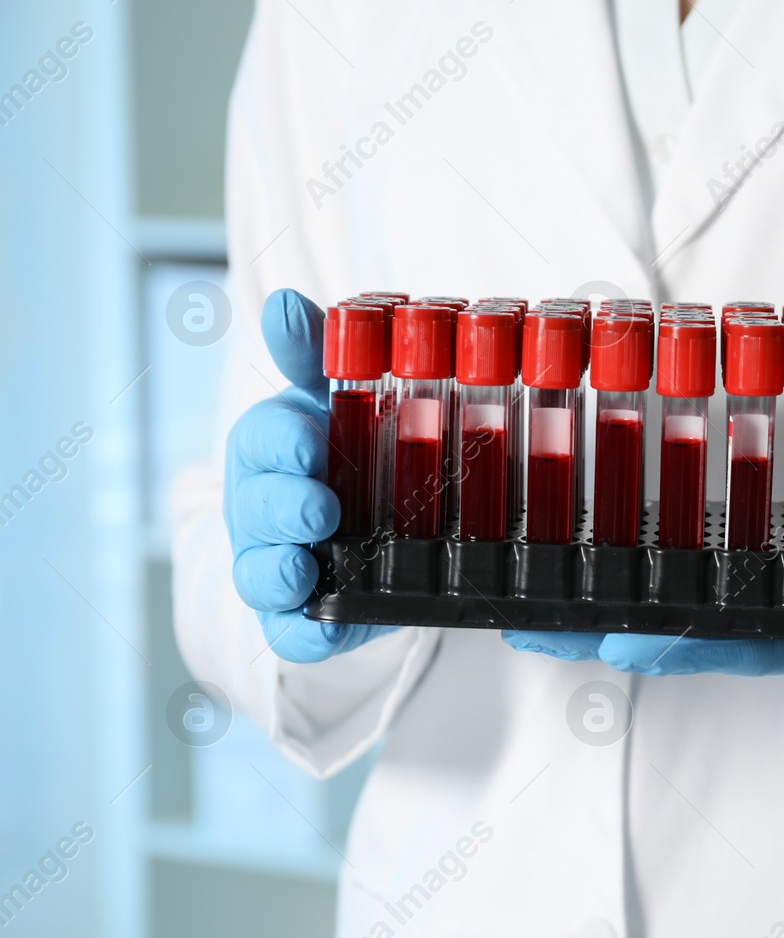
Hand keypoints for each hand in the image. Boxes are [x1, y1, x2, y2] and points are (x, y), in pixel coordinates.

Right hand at [225, 289, 392, 662]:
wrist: (375, 521)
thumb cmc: (347, 447)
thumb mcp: (339, 397)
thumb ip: (316, 354)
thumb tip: (286, 304)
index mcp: (273, 450)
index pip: (260, 438)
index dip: (280, 440)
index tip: (311, 438)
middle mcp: (264, 509)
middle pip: (254, 509)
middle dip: (281, 506)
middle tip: (321, 506)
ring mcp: (280, 564)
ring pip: (261, 573)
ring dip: (278, 570)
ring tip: (302, 566)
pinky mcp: (308, 617)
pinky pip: (294, 633)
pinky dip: (305, 633)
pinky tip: (324, 628)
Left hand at [504, 553, 783, 732]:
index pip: (745, 647)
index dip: (682, 642)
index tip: (618, 640)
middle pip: (678, 636)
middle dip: (599, 631)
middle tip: (517, 621)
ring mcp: (775, 623)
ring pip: (674, 617)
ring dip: (601, 611)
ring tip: (523, 598)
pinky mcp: (777, 604)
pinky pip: (696, 598)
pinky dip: (642, 584)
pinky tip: (595, 566)